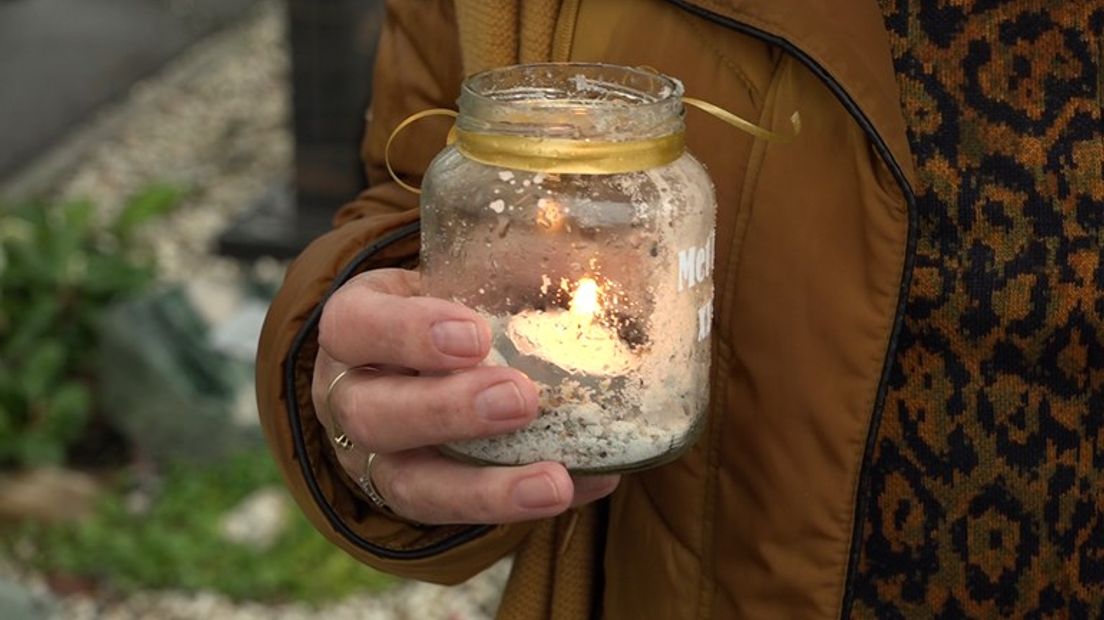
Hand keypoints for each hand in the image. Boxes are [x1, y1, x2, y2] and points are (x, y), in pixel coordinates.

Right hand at [312, 268, 619, 524]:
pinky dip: (522, 504)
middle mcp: (351, 394)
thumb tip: (584, 263)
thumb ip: (509, 268)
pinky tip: (581, 484)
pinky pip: (458, 517)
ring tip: (553, 481)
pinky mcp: (414, 499)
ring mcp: (376, 457)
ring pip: (409, 484)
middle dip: (448, 411)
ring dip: (485, 488)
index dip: (408, 334)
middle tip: (520, 398)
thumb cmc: (444, 308)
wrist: (417, 362)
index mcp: (356, 324)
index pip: (355, 325)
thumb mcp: (460, 276)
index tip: (476, 336)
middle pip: (374, 414)